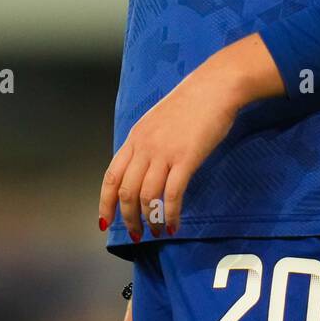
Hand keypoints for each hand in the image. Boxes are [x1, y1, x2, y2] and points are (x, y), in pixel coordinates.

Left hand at [99, 34, 284, 237]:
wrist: (214, 86)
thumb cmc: (192, 102)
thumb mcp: (158, 120)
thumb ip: (148, 143)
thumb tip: (144, 169)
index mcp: (135, 138)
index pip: (111, 177)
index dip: (105, 203)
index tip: (105, 222)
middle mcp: (144, 147)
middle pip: (126, 191)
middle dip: (128, 218)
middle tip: (136, 234)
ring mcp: (164, 153)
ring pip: (146, 196)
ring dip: (149, 219)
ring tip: (156, 231)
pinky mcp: (186, 158)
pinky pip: (172, 195)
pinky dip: (170, 214)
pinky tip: (173, 225)